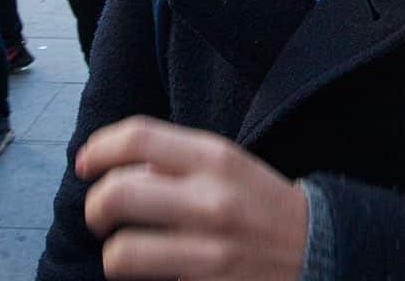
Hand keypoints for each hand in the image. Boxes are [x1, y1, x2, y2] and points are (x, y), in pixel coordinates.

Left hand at [78, 115, 308, 280]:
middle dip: (94, 208)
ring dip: (114, 254)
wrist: (318, 249)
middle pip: (117, 193)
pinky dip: (143, 280)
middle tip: (101, 216)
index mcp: (216, 157)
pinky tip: (158, 272)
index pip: (138, 137)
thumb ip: (177, 160)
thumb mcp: (229, 165)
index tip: (86, 164)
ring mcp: (210, 250)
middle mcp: (212, 199)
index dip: (99, 148)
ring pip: (121, 252)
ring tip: (126, 250)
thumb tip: (114, 165)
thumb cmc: (261, 205)